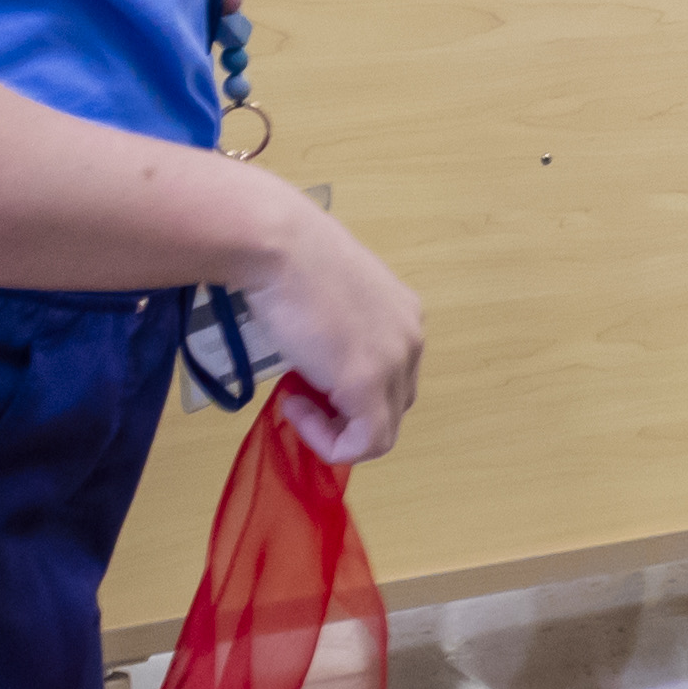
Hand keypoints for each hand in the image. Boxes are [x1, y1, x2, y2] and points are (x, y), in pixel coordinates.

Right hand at [243, 186, 423, 465]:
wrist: (277, 245)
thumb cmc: (289, 258)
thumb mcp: (329, 296)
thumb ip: (340, 332)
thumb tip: (321, 365)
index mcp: (405, 314)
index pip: (393, 375)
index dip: (351, 390)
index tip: (307, 377)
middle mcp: (411, 338)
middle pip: (393, 404)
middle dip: (346, 412)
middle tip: (300, 393)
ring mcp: (394, 363)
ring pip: (382, 430)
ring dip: (335, 429)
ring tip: (295, 400)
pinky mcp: (367, 384)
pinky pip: (365, 442)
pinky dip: (329, 442)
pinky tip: (296, 408)